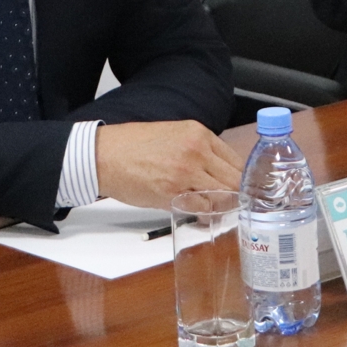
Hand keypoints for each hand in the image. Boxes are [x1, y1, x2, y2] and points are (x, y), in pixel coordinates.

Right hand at [96, 120, 244, 208]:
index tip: (241, 186)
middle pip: (234, 179)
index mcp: (198, 134)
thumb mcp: (173, 134)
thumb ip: (198, 149)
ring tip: (216, 208)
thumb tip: (218, 170)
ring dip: (221, 205)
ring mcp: (186, 174)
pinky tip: (199, 212)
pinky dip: (204, 213)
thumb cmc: (134, 145)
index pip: (235, 159)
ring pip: (222, 195)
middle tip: (235, 203)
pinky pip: (202, 208)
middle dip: (236, 193)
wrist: (105, 155)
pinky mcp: (173, 194)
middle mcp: (196, 151)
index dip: (240, 176)